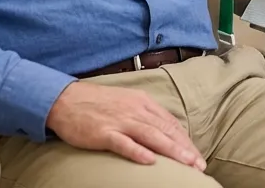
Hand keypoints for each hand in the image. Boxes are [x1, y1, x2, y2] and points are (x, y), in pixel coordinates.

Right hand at [46, 82, 205, 169]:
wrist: (65, 99)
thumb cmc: (96, 103)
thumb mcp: (126, 102)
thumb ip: (145, 115)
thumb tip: (164, 130)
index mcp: (142, 102)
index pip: (170, 123)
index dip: (185, 140)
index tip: (197, 155)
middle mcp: (135, 110)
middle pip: (165, 130)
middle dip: (185, 149)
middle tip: (200, 165)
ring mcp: (119, 120)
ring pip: (151, 136)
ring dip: (171, 151)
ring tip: (186, 164)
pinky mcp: (103, 132)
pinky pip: (123, 143)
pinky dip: (137, 151)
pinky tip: (150, 161)